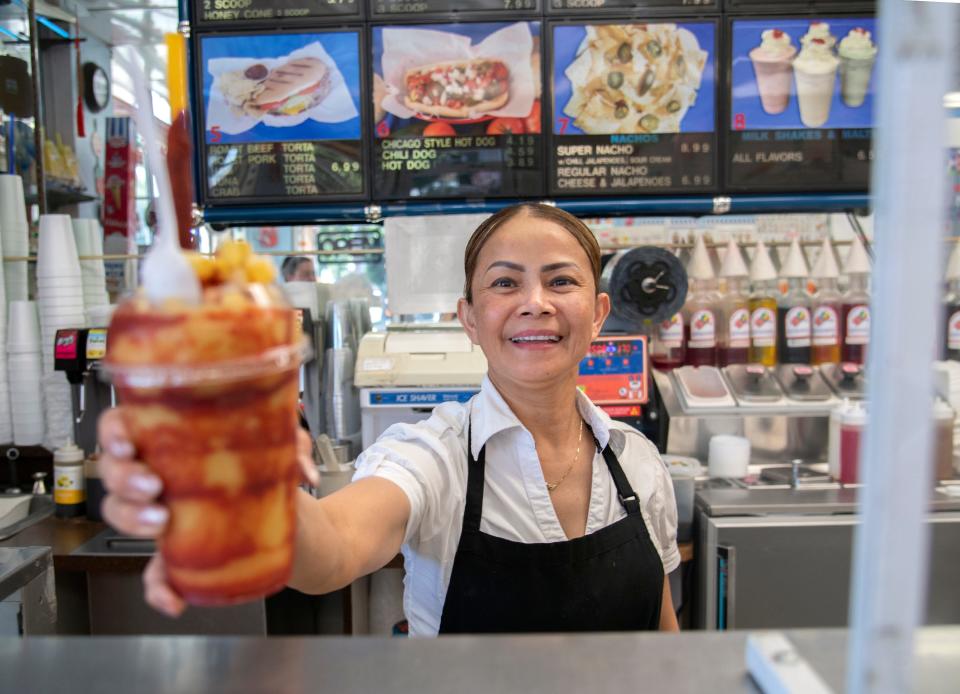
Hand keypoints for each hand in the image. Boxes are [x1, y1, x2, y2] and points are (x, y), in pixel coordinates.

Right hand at [98, 408, 319, 617]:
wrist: (292, 524)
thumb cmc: (271, 474)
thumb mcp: (284, 448)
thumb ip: (292, 447)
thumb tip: (300, 468)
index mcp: (175, 441)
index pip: (125, 426)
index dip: (114, 432)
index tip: (127, 442)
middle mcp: (160, 476)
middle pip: (114, 472)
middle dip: (124, 479)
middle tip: (153, 485)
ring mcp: (163, 515)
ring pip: (121, 514)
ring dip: (131, 519)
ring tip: (161, 522)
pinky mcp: (175, 554)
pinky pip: (154, 574)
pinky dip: (159, 590)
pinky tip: (174, 598)